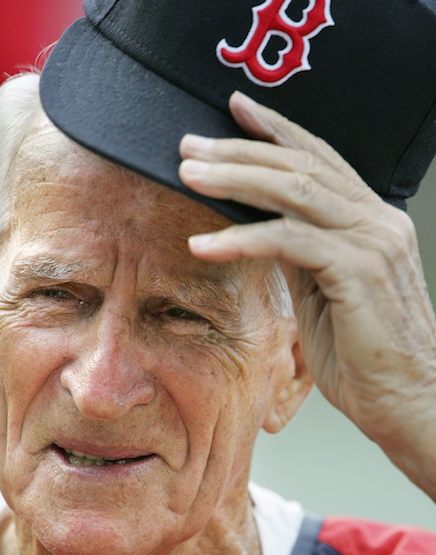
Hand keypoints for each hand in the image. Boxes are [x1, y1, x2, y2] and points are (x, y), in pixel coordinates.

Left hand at [179, 91, 435, 498]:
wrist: (405, 401)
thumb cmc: (363, 354)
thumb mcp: (324, 291)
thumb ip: (301, 253)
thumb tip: (263, 228)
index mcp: (371, 221)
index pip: (319, 160)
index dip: (276, 131)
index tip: (235, 111)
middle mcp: (377, 220)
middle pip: (301, 165)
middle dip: (240, 151)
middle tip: (191, 146)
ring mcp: (372, 241)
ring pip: (294, 191)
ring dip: (235, 180)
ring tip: (190, 175)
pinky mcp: (358, 270)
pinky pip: (289, 241)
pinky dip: (242, 239)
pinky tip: (203, 245)